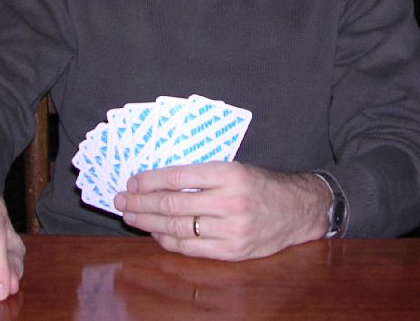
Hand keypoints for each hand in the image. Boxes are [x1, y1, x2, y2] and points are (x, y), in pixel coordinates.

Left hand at [114, 162, 329, 259]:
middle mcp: (230, 201)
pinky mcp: (232, 251)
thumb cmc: (261, 185)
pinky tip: (155, 233)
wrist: (298, 210)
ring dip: (148, 222)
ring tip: (131, 216)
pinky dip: (168, 240)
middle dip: (141, 202)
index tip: (132, 181)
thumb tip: (157, 180)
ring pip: (177, 227)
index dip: (149, 180)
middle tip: (121, 200)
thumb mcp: (235, 168)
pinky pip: (190, 247)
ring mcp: (231, 230)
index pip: (178, 176)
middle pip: (172, 204)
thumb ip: (202, 174)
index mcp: (229, 173)